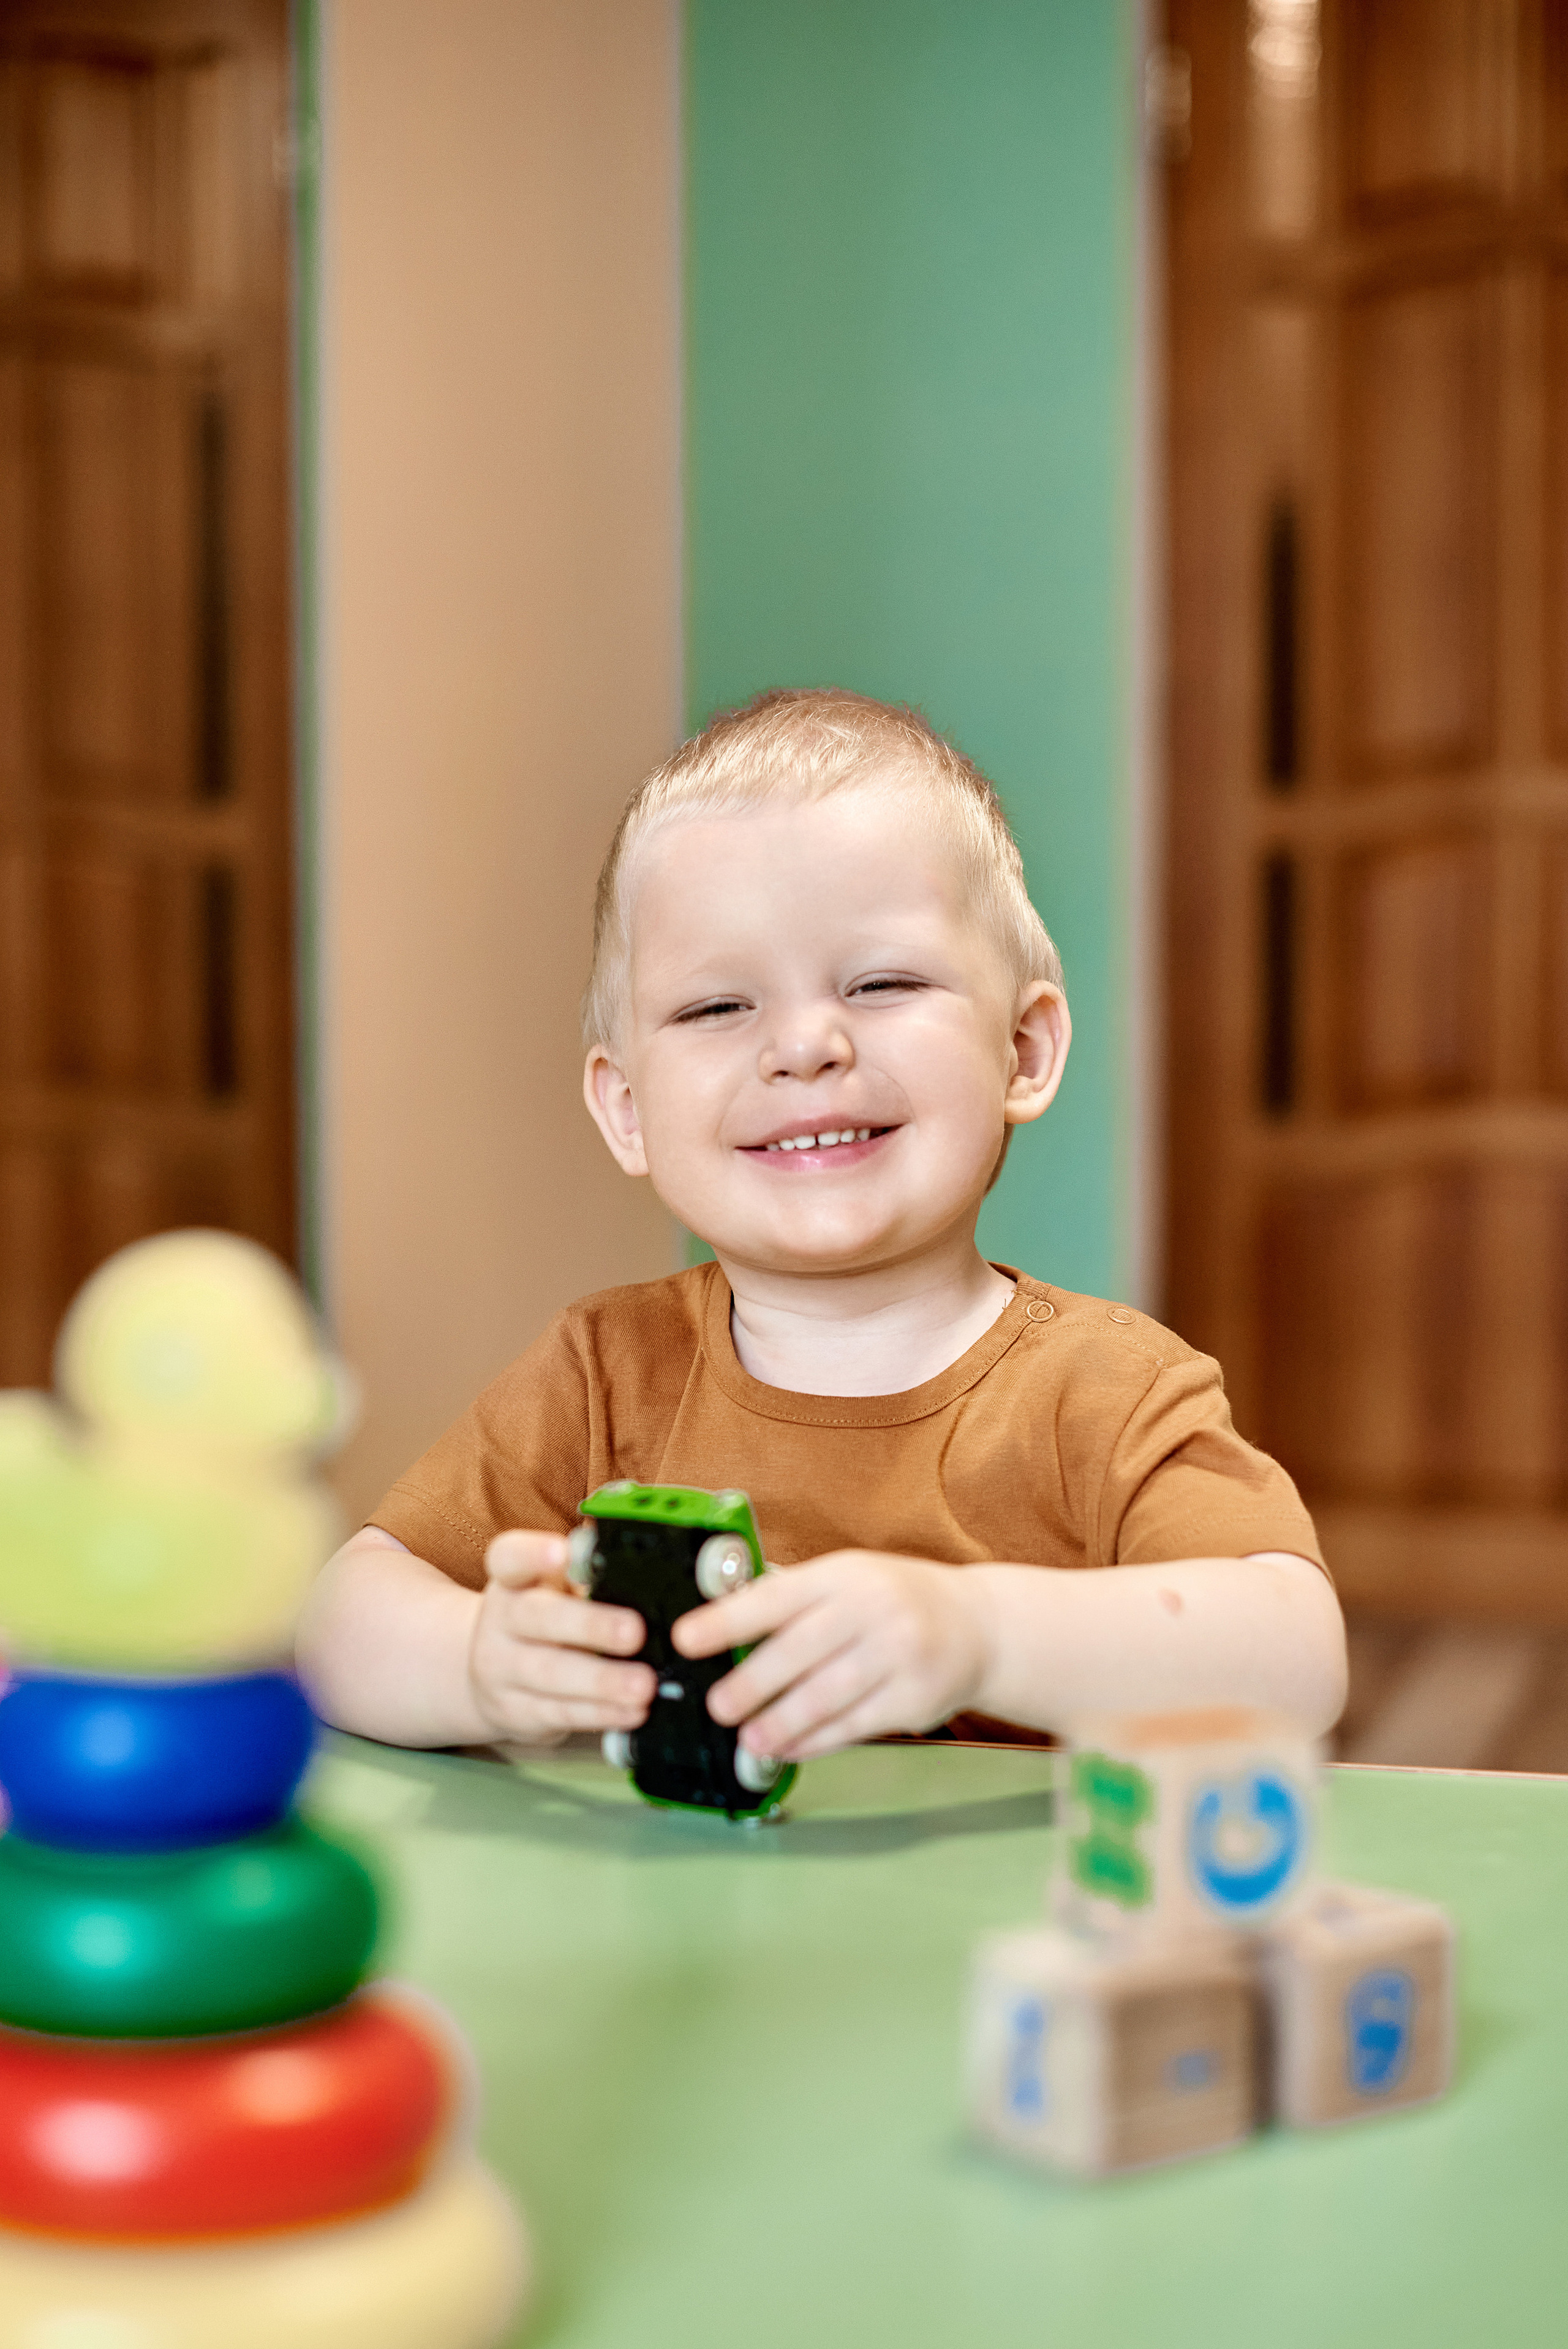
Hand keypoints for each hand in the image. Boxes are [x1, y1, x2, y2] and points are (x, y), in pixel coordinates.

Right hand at [467, 1530, 654, 1745]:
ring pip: (550, 1673)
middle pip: (538, 1618)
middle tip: (635, 1632)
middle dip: (589, 1625)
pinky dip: (601, 1713)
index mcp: (513, 1579)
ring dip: (602, 1681)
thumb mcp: (553, 1587)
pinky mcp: (516, 1712)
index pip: (510, 1558)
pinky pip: (561, 1713)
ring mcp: (502, 1669)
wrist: (488, 1675)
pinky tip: (634, 1711)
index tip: (562, 1553)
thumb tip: (639, 1564)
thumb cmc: (543, 1618)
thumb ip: (587, 1574)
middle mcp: (501, 1620)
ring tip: (644, 1684)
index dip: (532, 1554)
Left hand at [671, 1551, 990, 1761]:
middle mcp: (872, 1609)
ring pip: (827, 1695)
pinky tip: (788, 1748)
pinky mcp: (914, 1698)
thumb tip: (722, 1623)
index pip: (776, 1595)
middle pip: (800, 1651)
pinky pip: (854, 1726)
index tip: (686, 1637)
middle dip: (751, 1683)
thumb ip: (795, 1599)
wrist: (979, 1625)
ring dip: (781, 1722)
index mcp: (844, 1575)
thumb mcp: (849, 1578)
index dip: (728, 1619)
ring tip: (749, 1739)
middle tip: (717, 1705)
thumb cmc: (896, 1600)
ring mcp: (898, 1654)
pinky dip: (816, 1741)